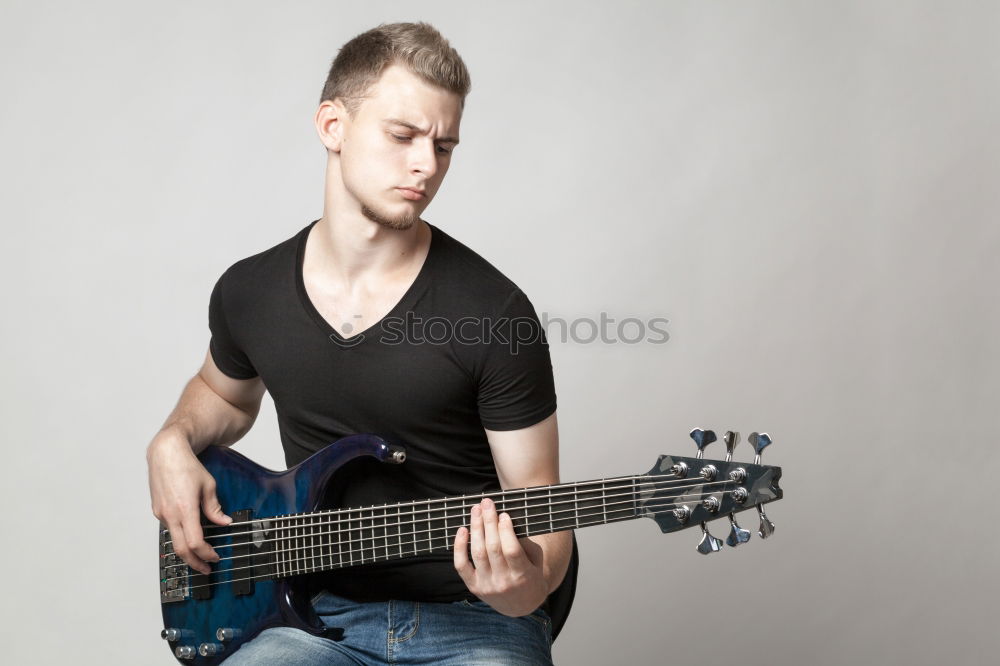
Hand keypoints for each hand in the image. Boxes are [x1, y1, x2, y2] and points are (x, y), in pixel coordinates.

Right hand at [147, 433, 230, 574]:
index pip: (195, 542)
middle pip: (181, 549)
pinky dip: (180, 536)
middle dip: (194, 563)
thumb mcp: (208, 485)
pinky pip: (169, 528)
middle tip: (206, 570)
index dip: (206, 554)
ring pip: (174, 540)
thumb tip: (224, 522)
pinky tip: (189, 534)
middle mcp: (170, 514)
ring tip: (200, 555)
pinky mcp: (157, 510)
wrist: (166, 453)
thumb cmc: (187, 466)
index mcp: (185, 510)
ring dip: (187, 550)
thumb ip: (214, 507)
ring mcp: (161, 513)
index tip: (215, 558)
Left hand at [453, 497, 547, 616]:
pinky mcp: (474, 587)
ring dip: (476, 528)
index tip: (504, 514)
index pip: (511, 551)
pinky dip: (459, 547)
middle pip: (493, 548)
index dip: (506, 531)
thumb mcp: (536, 560)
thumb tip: (507, 521)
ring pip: (478, 553)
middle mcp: (503, 582)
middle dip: (489, 522)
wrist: (521, 606)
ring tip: (476, 510)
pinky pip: (462, 565)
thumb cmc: (531, 575)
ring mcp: (487, 586)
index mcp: (523, 576)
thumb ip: (525, 543)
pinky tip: (462, 530)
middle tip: (487, 503)